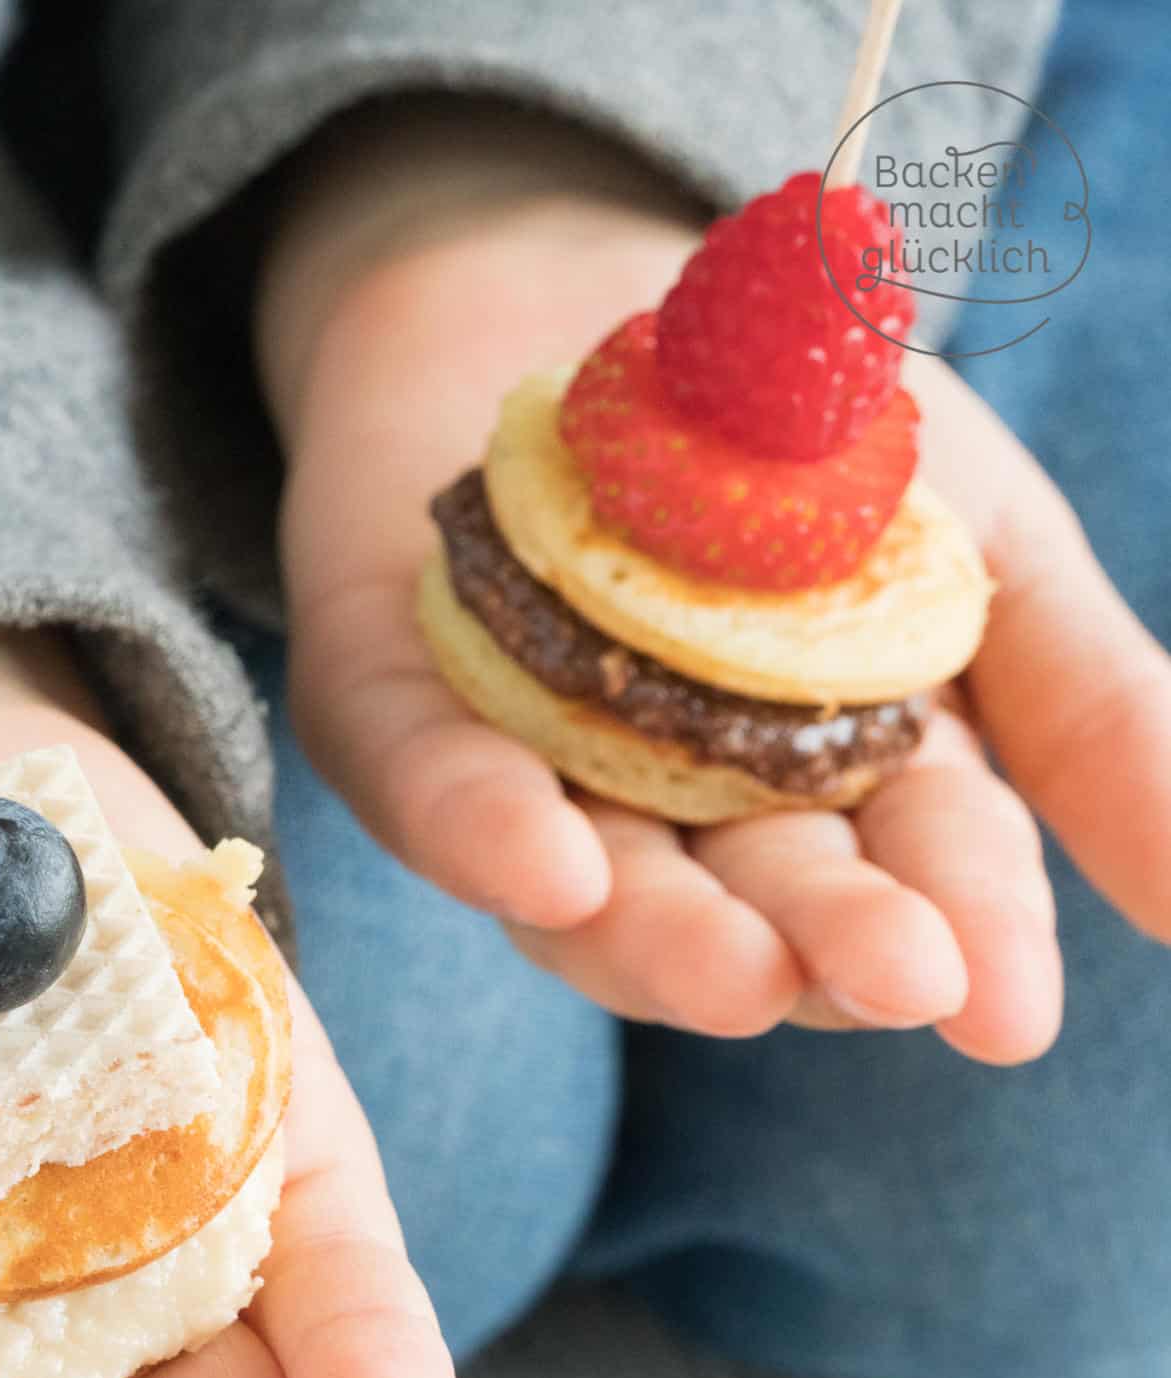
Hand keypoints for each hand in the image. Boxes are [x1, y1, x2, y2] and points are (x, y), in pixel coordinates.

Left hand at [261, 104, 1170, 1061]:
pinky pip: (420, 784)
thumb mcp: (981, 540)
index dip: (962, 934)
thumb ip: (1087, 710)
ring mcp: (533, 777)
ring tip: (736, 971)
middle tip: (890, 983)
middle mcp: (685, 819)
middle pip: (759, 907)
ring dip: (660, 937)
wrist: (573, 267)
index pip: (915, 873)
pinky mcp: (390, 715)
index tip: (1005, 1010)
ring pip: (594, 892)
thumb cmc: (798, 435)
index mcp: (837, 792)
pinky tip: (540, 863)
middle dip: (826, 946)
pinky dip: (476, 823)